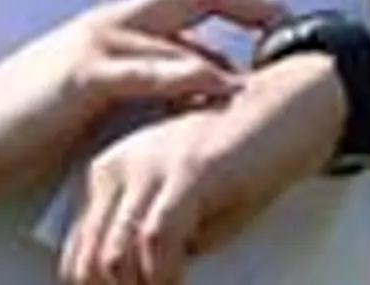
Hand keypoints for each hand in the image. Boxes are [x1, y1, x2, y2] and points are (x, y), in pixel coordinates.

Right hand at [0, 0, 287, 214]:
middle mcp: (106, 24)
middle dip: (248, 2)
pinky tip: (220, 85)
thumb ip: (135, 88)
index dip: (235, 3)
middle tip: (291, 21)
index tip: (276, 20)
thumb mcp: (87, 100)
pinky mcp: (81, 77)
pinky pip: (147, 69)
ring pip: (176, 31)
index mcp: (108, 27)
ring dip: (228, 47)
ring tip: (273, 63)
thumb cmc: (15, 127)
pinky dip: (188, 74)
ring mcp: (93, 45)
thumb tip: (186, 95)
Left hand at [58, 54, 345, 284]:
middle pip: (91, 260)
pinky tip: (180, 283)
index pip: (81, 250)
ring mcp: (149, 166)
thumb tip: (146, 281)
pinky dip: (166, 276)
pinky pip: (157, 240)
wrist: (288, 103)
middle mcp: (118, 166)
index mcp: (110, 173)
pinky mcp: (186, 170)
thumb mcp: (190, 205)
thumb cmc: (243, 156)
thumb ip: (160, 239)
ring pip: (116, 257)